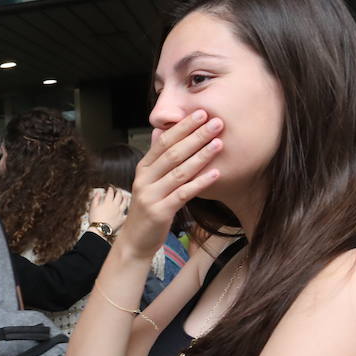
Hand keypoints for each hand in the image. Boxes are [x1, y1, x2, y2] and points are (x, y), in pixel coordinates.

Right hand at [88, 187, 129, 232]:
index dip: (110, 189)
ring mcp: (120, 212)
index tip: (110, 188)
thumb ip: (95, 199)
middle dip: (119, 192)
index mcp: (108, 202)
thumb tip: (97, 193)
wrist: (100, 229)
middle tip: (118, 191)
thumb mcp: (92, 207)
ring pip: (125, 203)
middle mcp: (115, 206)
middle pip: (119, 196)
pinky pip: (126, 214)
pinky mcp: (122, 219)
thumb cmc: (95, 219)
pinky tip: (127, 210)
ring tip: (125, 197)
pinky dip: (127, 212)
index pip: (110, 192)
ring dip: (125, 198)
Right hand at [125, 111, 222, 255]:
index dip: (183, 127)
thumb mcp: (152, 183)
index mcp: (143, 168)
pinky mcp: (160, 211)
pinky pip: (183, 194)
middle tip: (216, 122)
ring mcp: (150, 195)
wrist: (136, 241)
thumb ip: (162, 163)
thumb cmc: (149, 209)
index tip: (201, 113)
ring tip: (219, 143)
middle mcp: (144, 179)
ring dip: (201, 156)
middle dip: (196, 136)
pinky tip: (216, 173)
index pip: (163, 141)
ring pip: (179, 171)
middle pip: (173, 153)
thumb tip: (174, 138)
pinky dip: (201, 182)